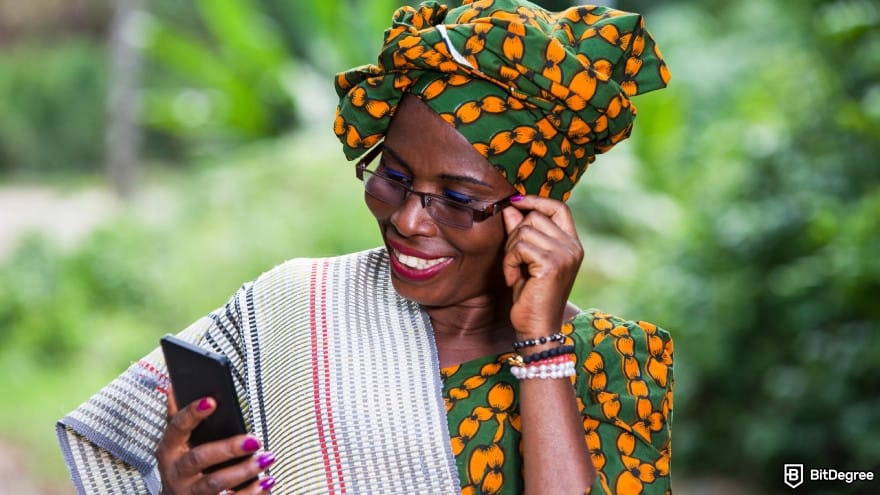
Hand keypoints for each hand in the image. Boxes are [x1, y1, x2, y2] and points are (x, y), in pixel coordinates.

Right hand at [157, 387, 276, 493]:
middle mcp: (177, 472)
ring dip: (244, 471)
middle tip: (254, 440)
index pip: (177, 427)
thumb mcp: (176, 443)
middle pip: (200, 458)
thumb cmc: (182, 466)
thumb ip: (179, 416)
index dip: (193, 414)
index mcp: (170, 449)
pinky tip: (267, 481)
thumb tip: (174, 385)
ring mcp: (190, 493)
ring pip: (216, 483)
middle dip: (228, 448)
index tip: (212, 400)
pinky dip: (251, 493)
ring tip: (267, 458)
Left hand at [501, 195, 583, 337]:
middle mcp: (573, 247)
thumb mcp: (525, 260)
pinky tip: (513, 280)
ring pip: (524, 231)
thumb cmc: (531, 297)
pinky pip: (520, 247)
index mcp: (572, 244)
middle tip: (513, 260)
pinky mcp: (552, 264)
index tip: (515, 202)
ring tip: (514, 272)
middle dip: (515, 234)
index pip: (559, 207)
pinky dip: (509, 262)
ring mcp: (565, 255)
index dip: (536, 201)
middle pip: (535, 217)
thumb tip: (511, 207)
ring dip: (510, 251)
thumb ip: (521, 233)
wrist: (537, 328)